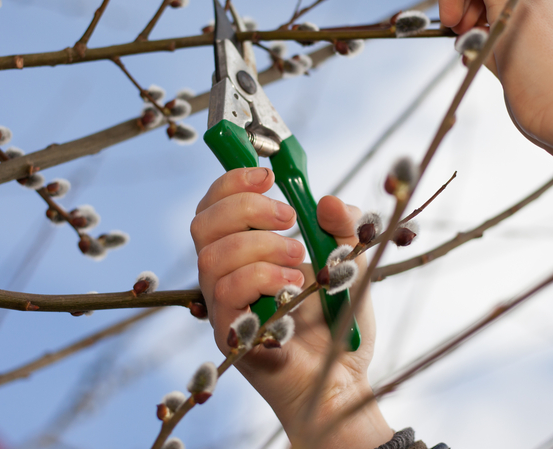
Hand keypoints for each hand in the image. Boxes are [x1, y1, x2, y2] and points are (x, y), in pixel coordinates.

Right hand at [191, 168, 392, 448]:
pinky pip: (226, 293)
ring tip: (298, 258)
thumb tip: (325, 200)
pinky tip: (293, 286)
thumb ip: (341, 227)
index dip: (232, 183)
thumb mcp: (350, 262)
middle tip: (288, 217)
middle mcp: (224, 277)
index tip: (268, 175)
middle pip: (202, 225)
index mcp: (243, 253)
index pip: (215, 208)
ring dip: (260, 246)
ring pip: (212, 258)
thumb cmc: (338, 324)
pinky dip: (261, 278)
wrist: (343, 378)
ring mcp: (224, 308)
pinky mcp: (230, 334)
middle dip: (245, 209)